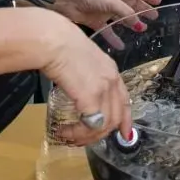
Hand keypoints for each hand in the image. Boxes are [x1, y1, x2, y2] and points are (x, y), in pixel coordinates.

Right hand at [40, 19, 130, 144]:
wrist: (53, 40)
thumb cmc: (58, 43)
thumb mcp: (80, 58)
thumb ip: (84, 73)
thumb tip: (75, 86)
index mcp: (110, 70)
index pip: (125, 99)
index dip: (125, 119)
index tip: (124, 133)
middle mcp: (111, 80)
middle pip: (116, 116)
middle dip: (100, 133)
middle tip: (81, 139)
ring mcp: (103, 89)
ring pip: (105, 125)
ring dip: (86, 136)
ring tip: (69, 135)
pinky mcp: (91, 97)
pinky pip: (90, 125)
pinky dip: (78, 133)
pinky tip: (65, 130)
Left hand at [50, 0, 160, 33]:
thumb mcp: (112, 1)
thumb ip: (127, 14)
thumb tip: (140, 25)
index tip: (159, 2)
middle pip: (132, 4)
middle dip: (143, 10)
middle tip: (154, 18)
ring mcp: (104, 10)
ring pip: (121, 18)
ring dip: (131, 23)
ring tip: (142, 30)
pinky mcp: (95, 21)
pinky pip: (107, 30)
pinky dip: (113, 38)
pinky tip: (120, 46)